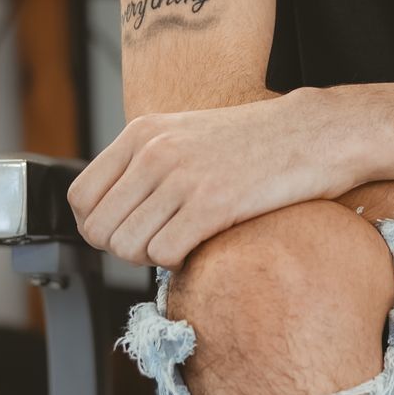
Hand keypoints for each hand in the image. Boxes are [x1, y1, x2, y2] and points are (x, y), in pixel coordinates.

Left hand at [67, 90, 354, 268]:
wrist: (312, 134)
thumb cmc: (252, 142)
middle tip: (160, 239)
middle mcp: (154, 151)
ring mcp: (182, 177)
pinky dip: (179, 261)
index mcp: (141, 132)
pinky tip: (203, 242)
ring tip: (183, 240)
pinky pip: (164, 255)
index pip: (81, 197)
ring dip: (152, 257)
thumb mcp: (184, 136)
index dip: (99, 224)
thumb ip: (142, 165)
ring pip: (128, 247)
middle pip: (100, 229)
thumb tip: (109, 216)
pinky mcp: (212, 204)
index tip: (129, 228)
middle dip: (125, 246)